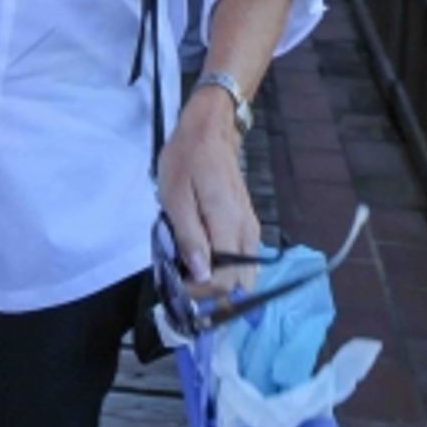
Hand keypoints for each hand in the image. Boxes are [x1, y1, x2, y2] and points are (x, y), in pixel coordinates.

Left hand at [156, 90, 259, 293]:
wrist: (209, 132)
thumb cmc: (186, 161)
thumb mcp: (175, 197)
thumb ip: (189, 237)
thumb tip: (202, 275)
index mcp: (228, 225)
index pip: (224, 280)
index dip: (201, 292)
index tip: (177, 287)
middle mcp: (247, 233)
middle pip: (238, 284)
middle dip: (210, 293)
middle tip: (182, 283)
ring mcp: (251, 229)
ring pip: (242, 274)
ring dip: (217, 282)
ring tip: (189, 273)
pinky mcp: (248, 225)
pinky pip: (241, 259)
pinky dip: (224, 268)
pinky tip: (202, 259)